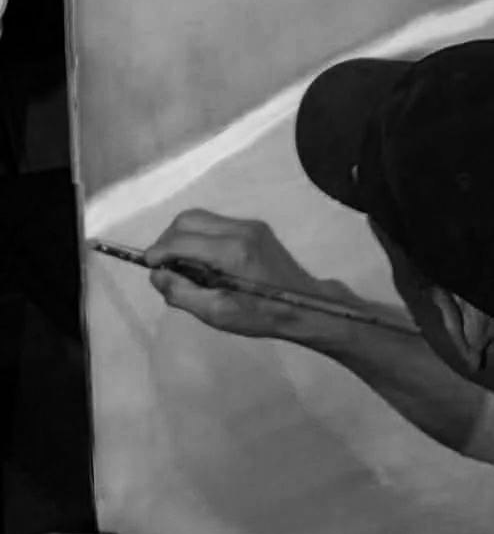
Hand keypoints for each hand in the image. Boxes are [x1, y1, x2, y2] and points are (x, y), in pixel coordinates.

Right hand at [144, 209, 339, 343]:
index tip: (149, 266)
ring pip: (202, 218)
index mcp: (231, 251)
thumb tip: (156, 274)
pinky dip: (200, 237)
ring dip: (183, 237)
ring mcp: (250, 224)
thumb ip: (182, 292)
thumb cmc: (260, 315)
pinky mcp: (256, 226)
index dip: (158, 251)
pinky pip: (217, 224)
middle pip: (189, 219)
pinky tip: (203, 261)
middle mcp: (240, 229)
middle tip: (163, 266)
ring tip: (182, 266)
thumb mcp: (216, 314)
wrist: (305, 305)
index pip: (181, 239)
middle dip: (168, 239)